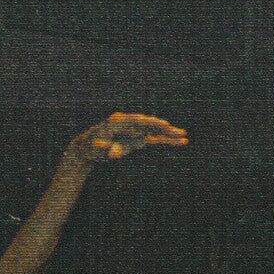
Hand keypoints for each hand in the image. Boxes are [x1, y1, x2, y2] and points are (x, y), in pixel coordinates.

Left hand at [67, 113, 188, 167]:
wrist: (89, 147)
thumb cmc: (91, 147)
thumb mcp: (96, 149)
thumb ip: (106, 149)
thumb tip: (114, 153)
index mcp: (117, 121)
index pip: (137, 121)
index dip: (150, 122)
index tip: (162, 124)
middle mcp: (128, 123)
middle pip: (148, 124)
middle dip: (162, 127)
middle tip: (176, 130)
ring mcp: (135, 130)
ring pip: (154, 131)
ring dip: (168, 134)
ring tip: (183, 136)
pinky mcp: (138, 138)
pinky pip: (154, 139)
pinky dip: (166, 140)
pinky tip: (180, 142)